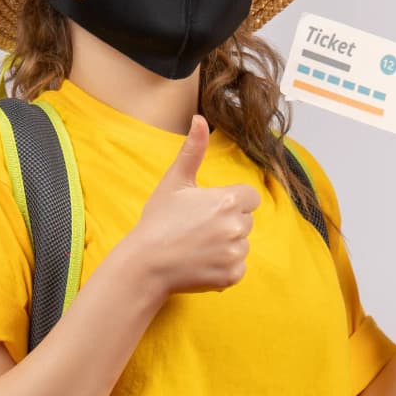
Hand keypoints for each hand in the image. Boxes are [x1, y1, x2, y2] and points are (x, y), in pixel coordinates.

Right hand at [131, 115, 261, 295]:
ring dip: (226, 246)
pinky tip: (201, 263)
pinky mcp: (232, 276)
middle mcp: (236, 227)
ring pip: (242, 245)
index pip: (250, 198)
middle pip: (246, 222)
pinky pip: (238, 269)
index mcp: (228, 200)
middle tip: (198, 229)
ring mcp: (235, 253)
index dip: (232, 202)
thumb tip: (200, 118)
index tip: (210, 209)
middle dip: (228, 224)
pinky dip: (223, 268)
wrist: (145, 264)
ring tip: (197, 247)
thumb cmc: (158, 221)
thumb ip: (193, 150)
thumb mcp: (174, 181)